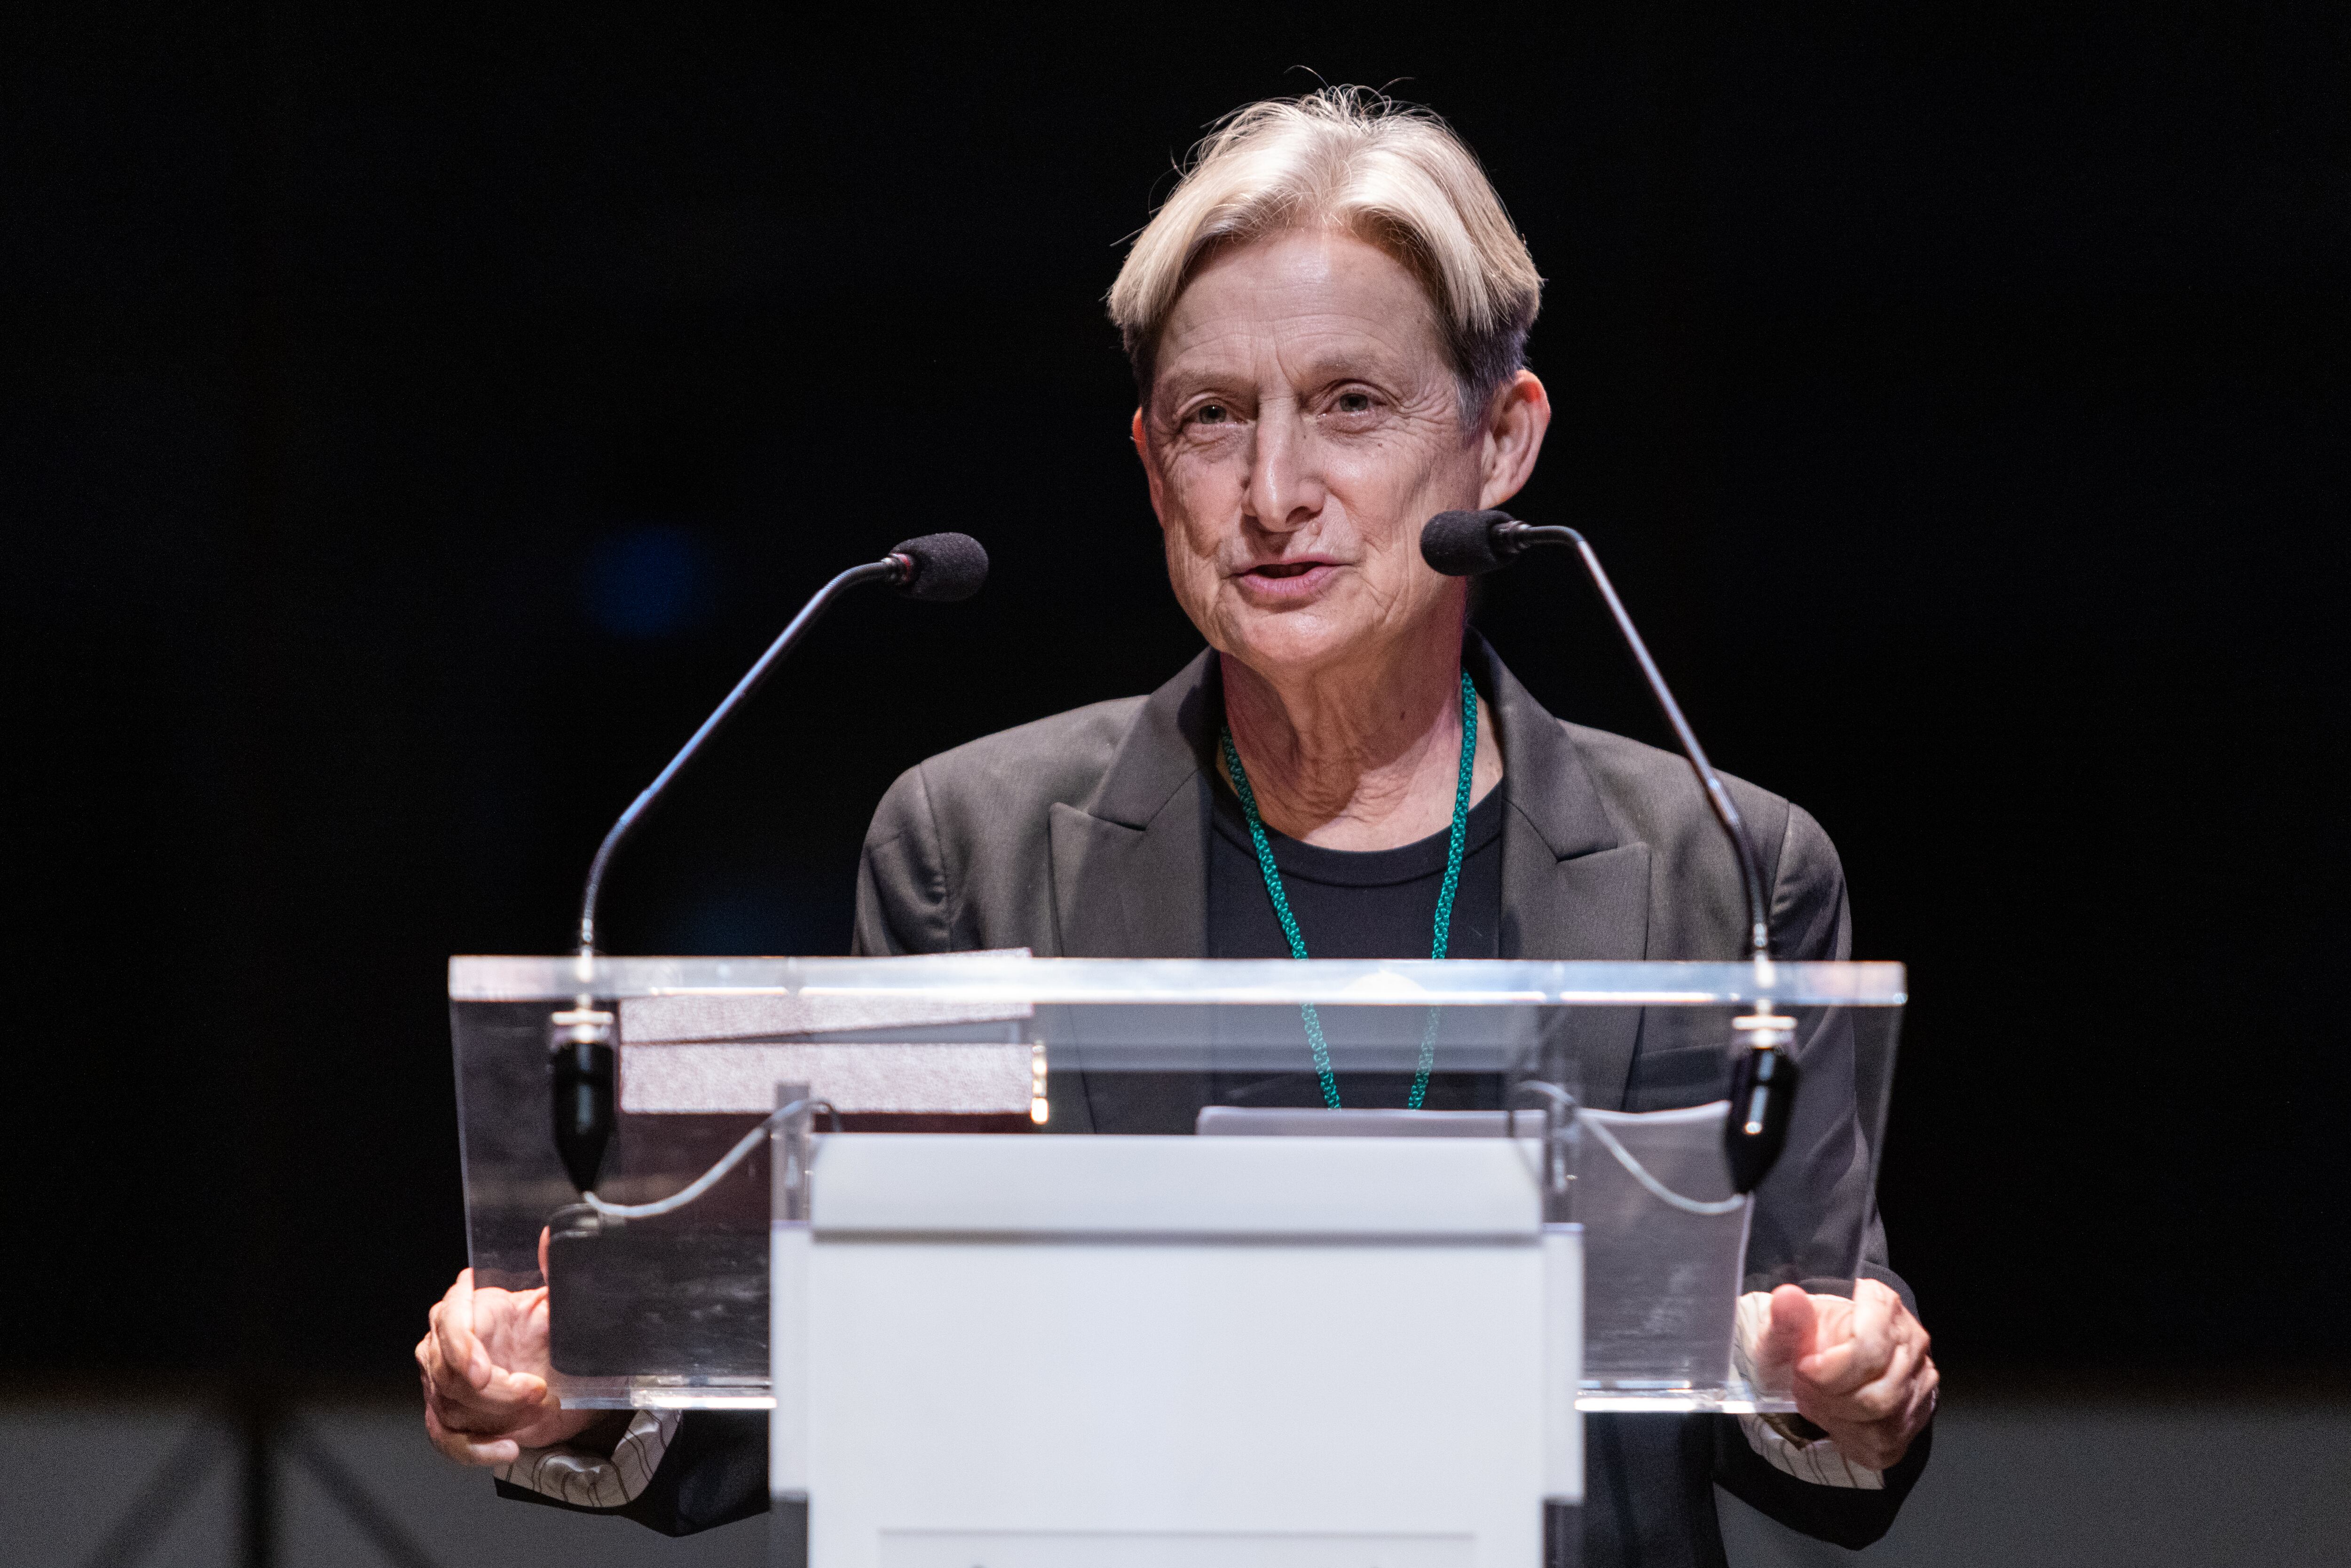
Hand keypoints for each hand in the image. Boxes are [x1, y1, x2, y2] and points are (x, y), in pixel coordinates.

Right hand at [415, 1229, 597, 1464]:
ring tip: (537, 1409)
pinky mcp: (451, 1416)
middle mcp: (451, 1341)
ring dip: (496, 1416)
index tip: (483, 1372)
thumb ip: (558, 1270)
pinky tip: (507, 1448)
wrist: (574, 1382)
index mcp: (475, 1306)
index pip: (448, 1318)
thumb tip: (552, 1235)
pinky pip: (447, 1440)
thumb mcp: (565, 1306)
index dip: (460, 1346)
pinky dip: (475, 1450)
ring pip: (449, 1404)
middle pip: (446, 1368)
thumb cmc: (563, 1339)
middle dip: (492, 1390)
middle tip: (535, 1392)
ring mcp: (446, 1381)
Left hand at [1754, 1278, 1937, 1469]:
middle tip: (1802, 1387)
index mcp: (1884, 1307)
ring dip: (1837, 1416)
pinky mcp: (1917, 1414)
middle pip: (1878, 1393)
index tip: (1803, 1366)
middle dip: (1829, 1398)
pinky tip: (1831, 1416)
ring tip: (1812, 1400)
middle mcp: (1912, 1342)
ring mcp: (1920, 1380)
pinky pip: (1886, 1439)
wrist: (1822, 1362)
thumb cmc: (1808, 1340)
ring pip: (1884, 1419)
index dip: (1829, 1368)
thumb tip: (1787, 1297)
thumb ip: (1786, 1317)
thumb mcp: (1786, 1328)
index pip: (1869, 1347)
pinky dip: (1848, 1434)